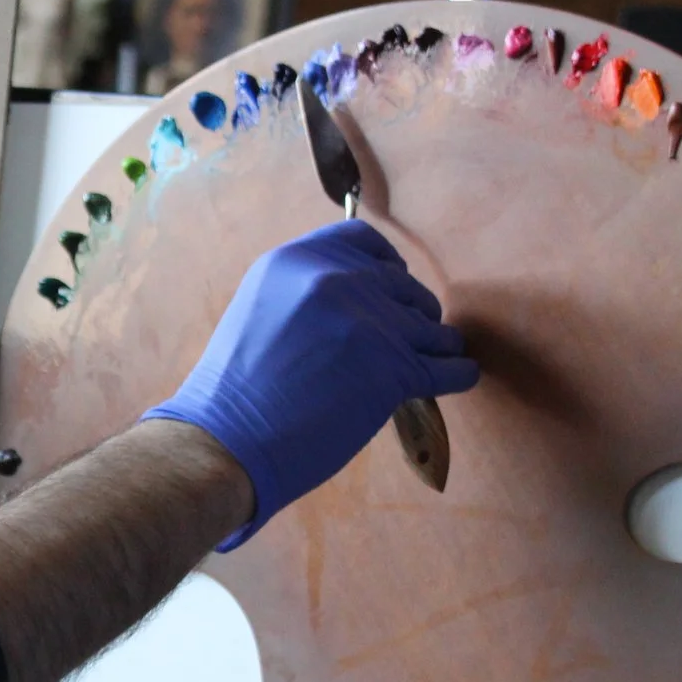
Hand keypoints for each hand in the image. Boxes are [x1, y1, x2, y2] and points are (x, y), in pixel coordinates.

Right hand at [143, 220, 476, 549]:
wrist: (224, 441)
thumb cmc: (234, 391)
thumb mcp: (259, 311)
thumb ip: (306, 292)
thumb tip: (362, 294)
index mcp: (296, 261)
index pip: (365, 241)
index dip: (385, 265)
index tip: (389, 285)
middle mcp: (336, 280)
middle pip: (405, 286)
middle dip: (410, 313)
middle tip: (404, 341)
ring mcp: (370, 322)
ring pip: (435, 329)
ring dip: (435, 347)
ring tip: (429, 364)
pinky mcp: (395, 368)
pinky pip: (451, 367)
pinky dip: (457, 375)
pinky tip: (455, 379)